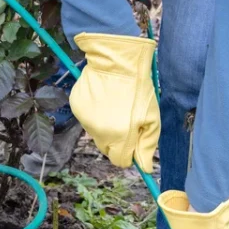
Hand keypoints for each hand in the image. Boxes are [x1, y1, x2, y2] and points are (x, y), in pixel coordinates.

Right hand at [68, 33, 158, 172]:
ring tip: (115, 105)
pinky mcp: (76, 107)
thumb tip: (145, 167)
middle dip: (117, 141)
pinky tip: (104, 98)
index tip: (133, 142)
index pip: (120, 161)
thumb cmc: (138, 88)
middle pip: (107, 149)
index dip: (128, 154)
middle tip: (126, 120)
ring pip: (97, 133)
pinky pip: (87, 119)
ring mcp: (85, 119)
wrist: (116, 61)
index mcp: (119, 136)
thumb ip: (147, 145)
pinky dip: (95, 113)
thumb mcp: (152, 118)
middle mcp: (99, 132)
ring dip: (106, 126)